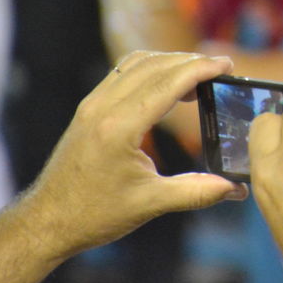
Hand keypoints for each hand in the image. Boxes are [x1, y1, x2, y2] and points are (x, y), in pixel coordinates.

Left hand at [18, 51, 247, 260]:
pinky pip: (122, 73)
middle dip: (191, 61)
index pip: (168, 83)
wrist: (47, 221)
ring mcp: (92, 105)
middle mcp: (103, 108)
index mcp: (119, 128)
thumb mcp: (150, 204)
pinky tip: (166, 83)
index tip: (226, 64)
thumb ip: (196, 192)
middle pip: (155, 65)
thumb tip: (235, 188)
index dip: (200, 69)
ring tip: (197, 74)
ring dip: (169, 61)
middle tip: (220, 67)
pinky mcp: (87, 108)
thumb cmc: (94, 215)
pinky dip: (149, 69)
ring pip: (136, 63)